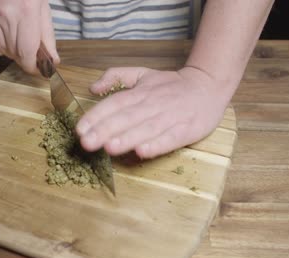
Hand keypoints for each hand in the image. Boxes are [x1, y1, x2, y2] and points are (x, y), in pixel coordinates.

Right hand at [0, 0, 58, 73]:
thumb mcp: (43, 8)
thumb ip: (48, 37)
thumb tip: (52, 62)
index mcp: (27, 11)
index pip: (27, 53)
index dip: (33, 67)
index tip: (38, 70)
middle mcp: (5, 14)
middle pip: (15, 53)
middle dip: (25, 56)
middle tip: (29, 47)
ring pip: (2, 51)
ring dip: (12, 49)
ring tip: (16, 32)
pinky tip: (3, 33)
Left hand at [75, 67, 232, 158]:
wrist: (208, 85)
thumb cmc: (170, 84)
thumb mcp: (142, 74)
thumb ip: (116, 76)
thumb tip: (92, 87)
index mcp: (140, 92)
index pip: (115, 103)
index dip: (96, 116)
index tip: (80, 129)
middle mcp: (153, 104)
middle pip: (126, 117)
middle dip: (105, 130)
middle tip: (86, 142)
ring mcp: (170, 117)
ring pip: (146, 128)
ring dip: (127, 138)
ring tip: (109, 148)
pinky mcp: (187, 129)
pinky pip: (170, 138)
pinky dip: (157, 145)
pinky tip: (143, 152)